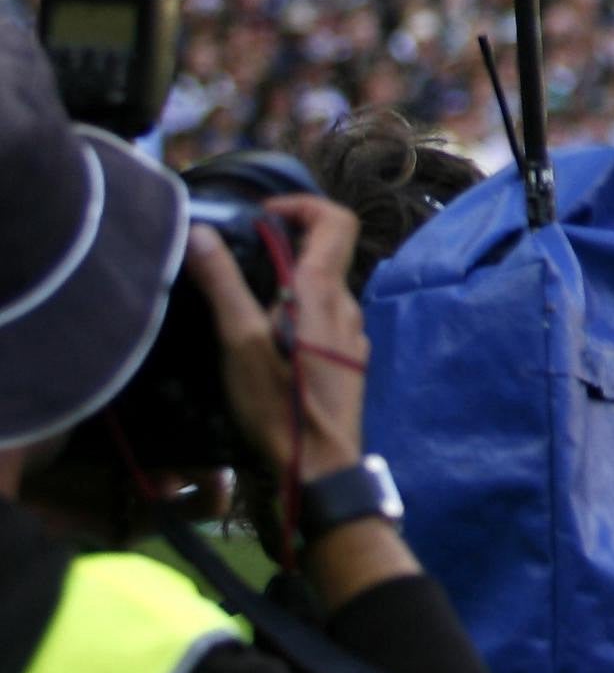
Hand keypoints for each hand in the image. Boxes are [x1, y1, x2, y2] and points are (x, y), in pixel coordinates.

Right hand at [193, 196, 369, 482]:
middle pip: (327, 253)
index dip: (302, 206)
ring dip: (289, 282)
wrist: (321, 466)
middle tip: (239, 259)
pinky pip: (325, 319)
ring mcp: (352, 335)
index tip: (262, 216)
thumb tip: (202, 232)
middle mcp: (346, 306)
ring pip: (324, 289)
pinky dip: (299, 311)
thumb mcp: (240, 342)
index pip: (336, 220)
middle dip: (285, 245)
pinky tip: (268, 338)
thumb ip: (224, 285)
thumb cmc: (279, 404)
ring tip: (245, 301)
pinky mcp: (348, 360)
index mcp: (323, 292)